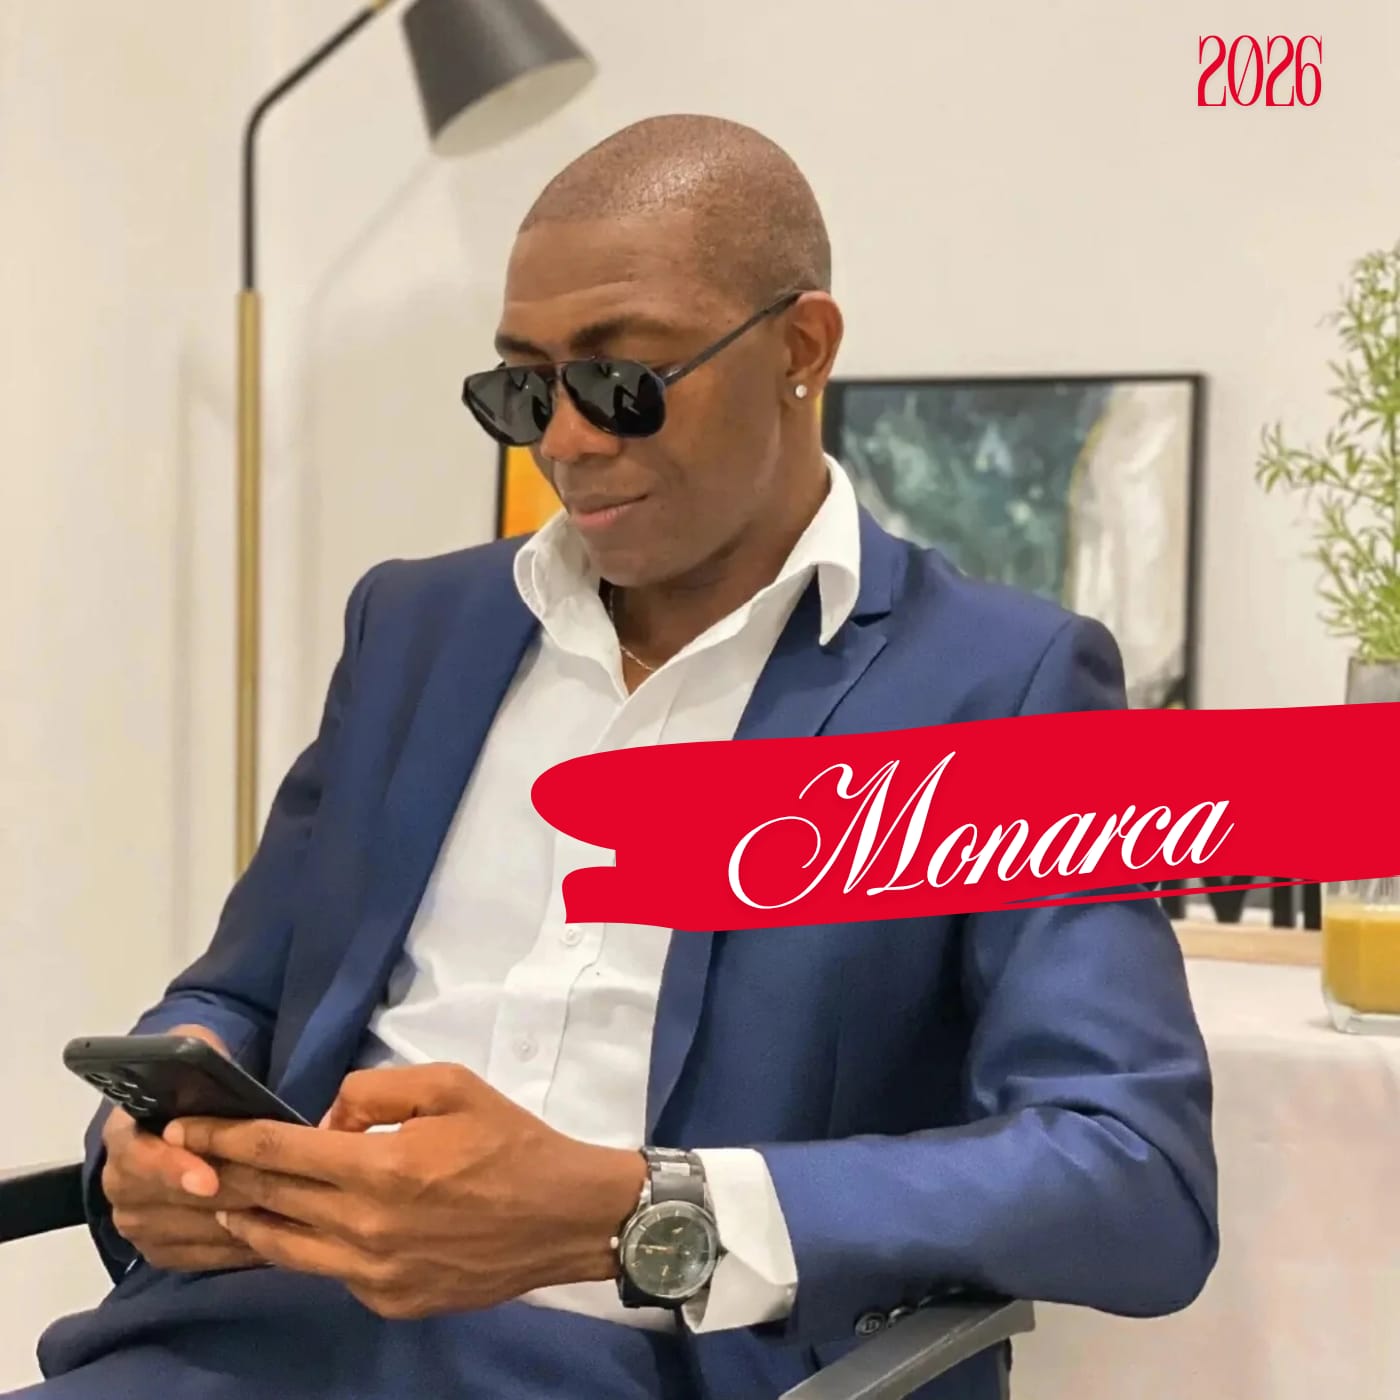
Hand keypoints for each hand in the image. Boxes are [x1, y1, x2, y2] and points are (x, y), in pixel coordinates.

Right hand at [100, 1024, 261, 1271]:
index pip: (142, 1159)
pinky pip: (202, 1260)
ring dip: (240, 1226)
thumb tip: (215, 1065)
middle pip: (175, 1202)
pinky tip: (277, 1236)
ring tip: (288, 1214)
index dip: (175, 1169)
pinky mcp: (160, 1250)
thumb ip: (201, 1056)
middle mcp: (120, 1185)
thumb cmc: (195, 1084)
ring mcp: (137, 1223)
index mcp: (123, 1135)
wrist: (182, 1118)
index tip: (208, 1178)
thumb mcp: (196, 1055)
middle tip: (278, 1193)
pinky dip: (239, 1250)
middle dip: (228, 1196)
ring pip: (194, 1234)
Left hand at [169, 1063, 646, 1318]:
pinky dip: (304, 1244)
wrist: (564, 1216)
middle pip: (271, 1199)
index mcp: (382, 1167)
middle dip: (222, 1172)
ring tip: (223, 1197)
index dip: (224, 1137)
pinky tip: (296, 1226)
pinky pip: (329, 1269)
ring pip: (286, 1246)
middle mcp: (367, 1227)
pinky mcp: (389, 1302)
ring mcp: (375, 1274)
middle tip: (185, 1156)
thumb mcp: (452, 1085)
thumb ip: (377, 1091)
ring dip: (248, 1218)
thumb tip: (328, 1116)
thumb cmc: (511, 1141)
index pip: (280, 1151)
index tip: (183, 1125)